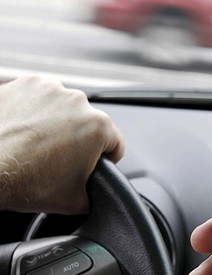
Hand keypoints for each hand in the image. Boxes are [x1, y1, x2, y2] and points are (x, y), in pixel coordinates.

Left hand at [0, 74, 123, 214]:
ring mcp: (50, 88)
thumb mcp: (74, 202)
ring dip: (56, 122)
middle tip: (57, 158)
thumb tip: (96, 191)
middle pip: (88, 123)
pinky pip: (39, 97)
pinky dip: (33, 110)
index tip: (91, 164)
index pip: (115, 143)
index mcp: (98, 126)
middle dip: (78, 139)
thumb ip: (96, 192)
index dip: (106, 159)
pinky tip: (23, 129)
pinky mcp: (25, 83)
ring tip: (36, 143)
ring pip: (63, 108)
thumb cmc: (23, 180)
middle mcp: (78, 101)